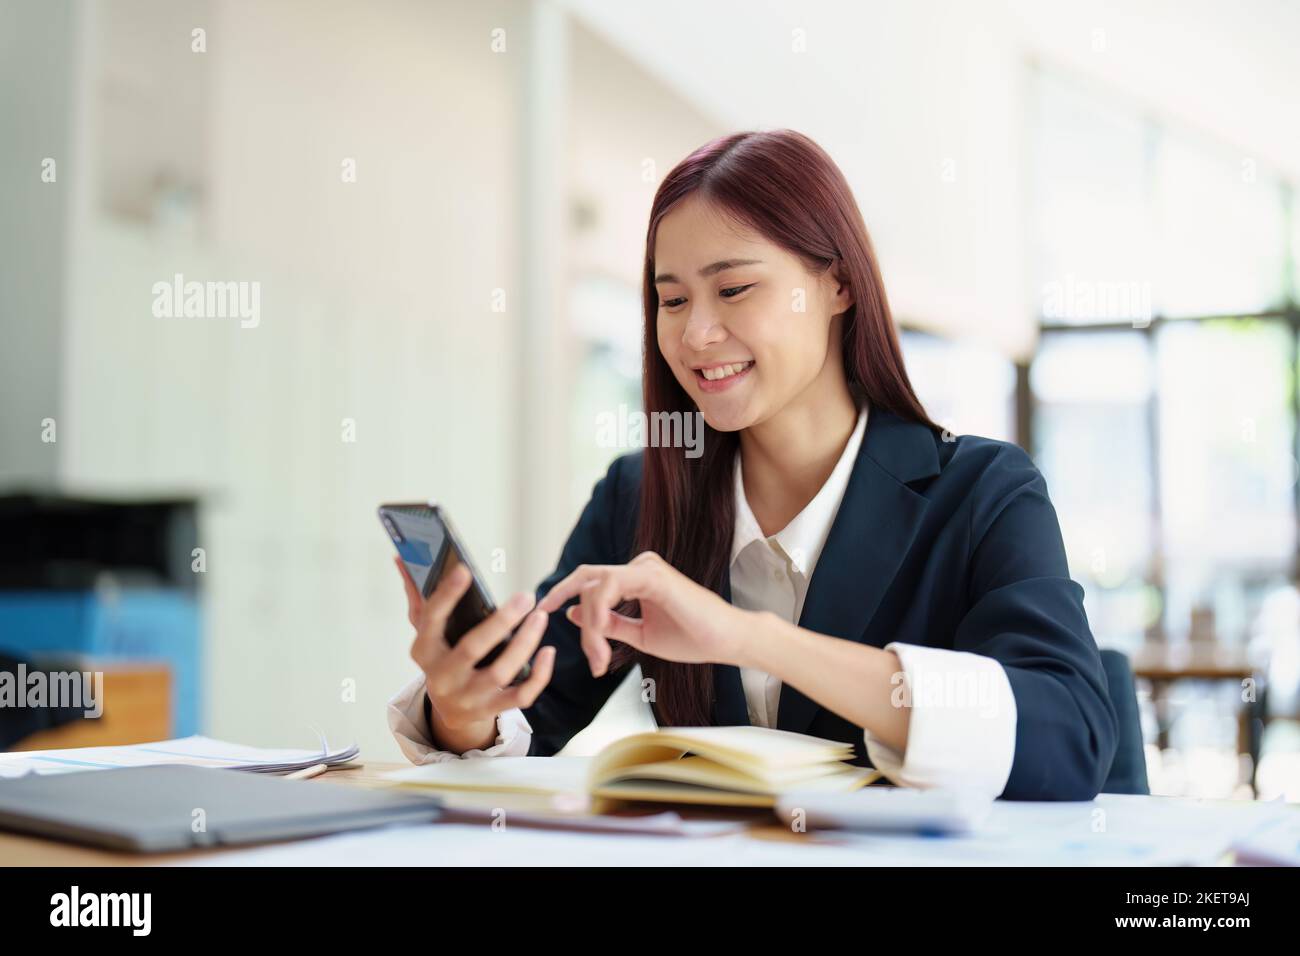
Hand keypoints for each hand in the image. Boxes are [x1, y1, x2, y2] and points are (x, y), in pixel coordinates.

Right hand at [395, 557, 555, 748]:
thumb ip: (419, 595)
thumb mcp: (426, 631)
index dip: (447, 595)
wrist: (449, 712)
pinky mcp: (492, 709)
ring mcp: (469, 697)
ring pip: (501, 672)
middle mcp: (443, 677)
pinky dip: (539, 675)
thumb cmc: (441, 658)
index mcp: (424, 651)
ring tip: (540, 616)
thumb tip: (403, 555)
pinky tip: (549, 651)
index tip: (464, 569)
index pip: (431, 620)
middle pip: (472, 648)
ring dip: (525, 643)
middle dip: (501, 622)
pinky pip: (521, 696)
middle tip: (526, 596)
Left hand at [537, 551, 747, 676]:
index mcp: (636, 577)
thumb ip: (609, 623)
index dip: (566, 595)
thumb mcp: (640, 634)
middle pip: (586, 578)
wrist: (727, 641)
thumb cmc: (692, 637)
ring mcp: (646, 568)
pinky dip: (597, 618)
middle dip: (561, 595)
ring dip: (588, 627)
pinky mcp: (652, 577)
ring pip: (594, 587)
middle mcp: (639, 566)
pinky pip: (608, 589)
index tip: (547, 612)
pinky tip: (601, 644)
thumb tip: (574, 615)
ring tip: (597, 658)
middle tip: (543, 613)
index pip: (591, 581)